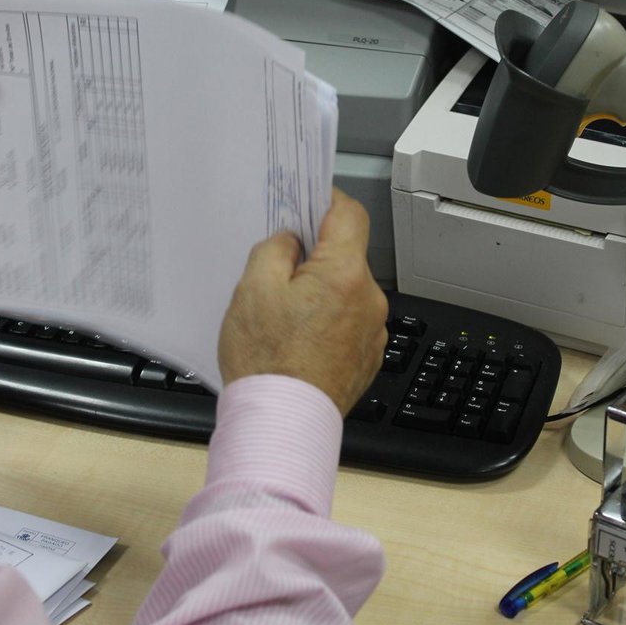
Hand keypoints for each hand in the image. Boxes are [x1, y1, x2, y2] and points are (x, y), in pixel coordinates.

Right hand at [218, 189, 388, 414]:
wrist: (281, 423)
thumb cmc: (267, 363)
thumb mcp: (253, 288)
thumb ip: (275, 249)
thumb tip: (291, 241)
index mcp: (344, 274)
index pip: (349, 213)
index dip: (325, 200)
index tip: (307, 202)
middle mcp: (369, 300)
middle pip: (345, 256)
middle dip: (314, 257)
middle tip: (277, 271)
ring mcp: (372, 332)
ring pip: (345, 292)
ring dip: (319, 293)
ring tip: (282, 316)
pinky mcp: (366, 358)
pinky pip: (347, 323)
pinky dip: (326, 323)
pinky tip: (296, 340)